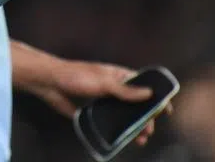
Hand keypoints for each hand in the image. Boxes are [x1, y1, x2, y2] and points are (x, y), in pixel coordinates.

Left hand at [32, 60, 173, 146]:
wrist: (48, 82)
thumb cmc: (75, 76)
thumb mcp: (103, 82)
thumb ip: (125, 90)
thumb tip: (149, 94)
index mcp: (118, 75)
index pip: (143, 85)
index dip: (156, 96)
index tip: (166, 111)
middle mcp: (113, 87)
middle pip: (136, 104)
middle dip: (145, 118)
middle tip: (148, 131)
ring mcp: (103, 99)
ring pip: (124, 115)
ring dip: (133, 127)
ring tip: (139, 139)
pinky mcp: (93, 110)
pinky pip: (109, 121)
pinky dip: (118, 130)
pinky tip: (122, 138)